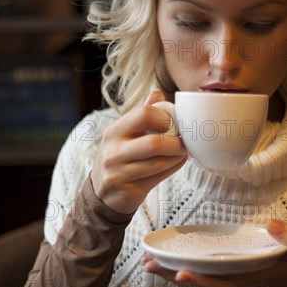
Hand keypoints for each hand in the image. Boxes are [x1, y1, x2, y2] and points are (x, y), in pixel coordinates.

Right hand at [90, 90, 186, 213]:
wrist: (103, 193)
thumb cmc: (119, 158)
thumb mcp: (123, 134)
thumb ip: (141, 114)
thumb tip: (157, 93)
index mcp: (114, 132)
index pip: (143, 114)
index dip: (164, 118)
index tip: (172, 124)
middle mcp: (114, 152)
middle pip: (154, 143)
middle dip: (176, 143)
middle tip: (184, 142)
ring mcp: (120, 173)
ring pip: (159, 162)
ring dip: (177, 157)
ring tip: (182, 152)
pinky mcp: (130, 190)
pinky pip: (159, 177)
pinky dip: (174, 168)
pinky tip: (177, 162)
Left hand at [140, 220, 286, 286]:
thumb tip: (273, 225)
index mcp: (249, 279)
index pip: (221, 284)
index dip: (200, 282)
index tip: (180, 274)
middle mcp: (233, 282)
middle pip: (199, 283)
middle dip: (173, 276)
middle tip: (148, 265)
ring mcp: (227, 278)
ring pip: (195, 279)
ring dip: (170, 272)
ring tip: (147, 263)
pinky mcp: (223, 272)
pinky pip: (199, 272)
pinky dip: (180, 267)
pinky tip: (165, 259)